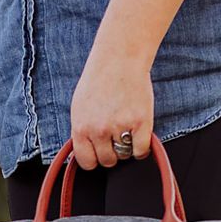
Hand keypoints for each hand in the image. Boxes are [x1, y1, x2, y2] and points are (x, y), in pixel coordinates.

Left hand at [69, 51, 153, 169]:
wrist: (119, 59)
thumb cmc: (98, 81)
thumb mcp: (78, 109)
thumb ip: (81, 132)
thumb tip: (83, 154)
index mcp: (81, 128)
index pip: (86, 162)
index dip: (94, 160)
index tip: (99, 154)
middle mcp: (98, 130)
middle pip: (107, 160)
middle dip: (112, 153)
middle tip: (115, 139)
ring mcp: (120, 127)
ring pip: (124, 155)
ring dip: (126, 148)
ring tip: (126, 132)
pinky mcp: (140, 122)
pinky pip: (141, 150)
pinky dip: (141, 149)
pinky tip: (139, 138)